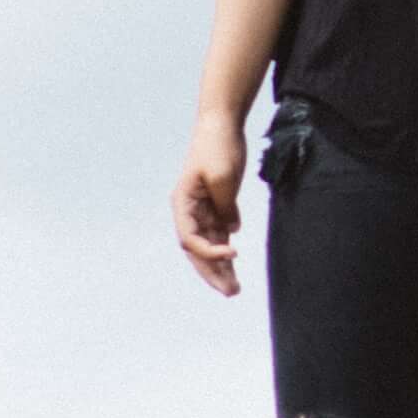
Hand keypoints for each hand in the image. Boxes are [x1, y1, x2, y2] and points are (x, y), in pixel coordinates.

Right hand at [177, 113, 246, 298]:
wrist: (221, 125)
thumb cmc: (217, 147)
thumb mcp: (221, 176)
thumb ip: (224, 206)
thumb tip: (231, 230)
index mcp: (182, 203)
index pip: (190, 239)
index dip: (209, 251)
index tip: (234, 252)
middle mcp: (188, 211)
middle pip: (197, 250)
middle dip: (212, 272)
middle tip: (231, 291)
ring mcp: (202, 210)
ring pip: (209, 246)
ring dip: (220, 267)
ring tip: (234, 288)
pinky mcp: (216, 206)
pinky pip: (219, 235)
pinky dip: (226, 250)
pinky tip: (234, 263)